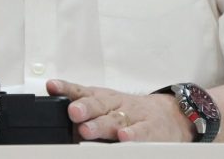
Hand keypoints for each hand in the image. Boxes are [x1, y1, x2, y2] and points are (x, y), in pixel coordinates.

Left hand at [46, 79, 192, 142]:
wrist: (171, 114)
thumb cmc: (132, 112)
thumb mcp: (107, 104)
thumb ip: (84, 106)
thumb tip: (53, 111)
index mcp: (104, 98)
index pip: (82, 91)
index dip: (67, 88)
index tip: (52, 86)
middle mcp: (117, 105)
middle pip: (99, 104)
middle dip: (84, 107)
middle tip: (72, 111)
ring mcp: (134, 117)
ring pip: (116, 119)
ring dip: (101, 124)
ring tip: (87, 130)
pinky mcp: (151, 129)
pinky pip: (141, 131)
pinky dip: (132, 134)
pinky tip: (123, 137)